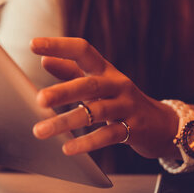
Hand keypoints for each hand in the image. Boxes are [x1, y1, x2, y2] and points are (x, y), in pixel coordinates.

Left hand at [30, 37, 179, 158]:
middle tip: (39, 99)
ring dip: (67, 122)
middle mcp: (117, 84)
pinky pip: (108, 136)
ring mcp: (127, 106)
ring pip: (97, 112)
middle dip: (63, 92)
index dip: (60, 45)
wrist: (160, 124)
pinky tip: (68, 148)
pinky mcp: (133, 129)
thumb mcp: (98, 83)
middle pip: (90, 84)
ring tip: (40, 131)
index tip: (34, 44)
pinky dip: (88, 142)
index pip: (83, 50)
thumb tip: (44, 59)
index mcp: (105, 70)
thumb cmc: (120, 100)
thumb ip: (71, 71)